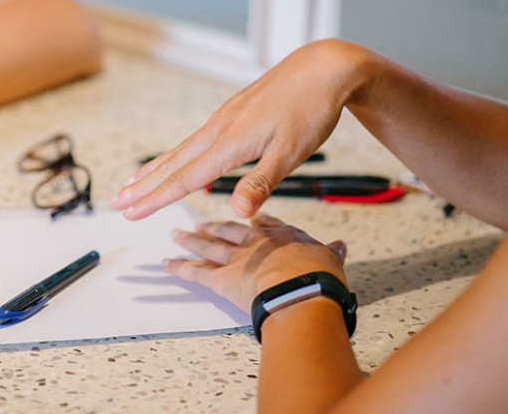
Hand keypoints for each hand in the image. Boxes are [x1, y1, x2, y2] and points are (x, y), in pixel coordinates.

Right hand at [110, 39, 373, 219]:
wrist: (323, 68)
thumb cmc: (311, 110)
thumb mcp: (292, 152)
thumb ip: (260, 183)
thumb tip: (236, 214)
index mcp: (230, 142)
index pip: (184, 178)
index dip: (155, 198)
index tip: (129, 213)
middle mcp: (218, 129)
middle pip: (172, 164)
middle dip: (142, 186)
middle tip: (114, 202)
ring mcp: (223, 120)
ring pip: (180, 151)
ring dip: (153, 170)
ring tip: (130, 184)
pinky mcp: (231, 114)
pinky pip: (193, 141)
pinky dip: (174, 155)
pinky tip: (174, 160)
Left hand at [165, 214, 347, 311]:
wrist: (301, 291)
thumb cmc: (319, 278)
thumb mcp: (331, 260)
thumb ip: (331, 253)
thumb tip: (340, 246)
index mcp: (283, 236)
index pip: (266, 224)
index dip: (255, 221)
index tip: (248, 216)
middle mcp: (255, 243)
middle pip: (230, 231)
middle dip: (215, 227)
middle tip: (201, 224)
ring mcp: (236, 259)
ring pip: (208, 246)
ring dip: (191, 241)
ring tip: (177, 235)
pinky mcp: (221, 279)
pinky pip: (195, 272)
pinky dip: (179, 268)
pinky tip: (166, 264)